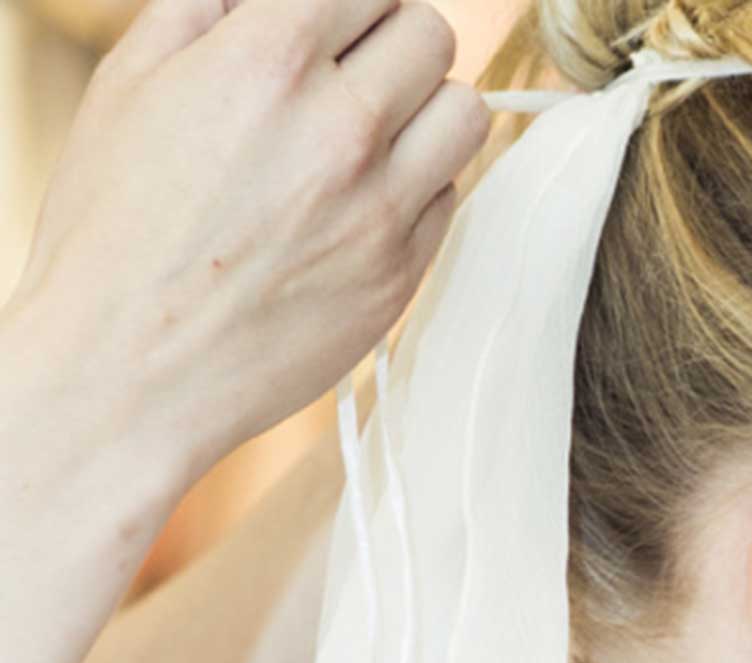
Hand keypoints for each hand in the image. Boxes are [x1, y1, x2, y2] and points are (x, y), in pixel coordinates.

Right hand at [10, 0, 488, 485]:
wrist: (131, 367)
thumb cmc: (116, 230)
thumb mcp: (131, 84)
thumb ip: (206, 11)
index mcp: (267, 61)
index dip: (351, 6)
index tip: (335, 27)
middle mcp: (339, 126)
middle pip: (431, 36)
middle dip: (393, 45)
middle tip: (358, 74)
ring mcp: (382, 203)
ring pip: (466, 112)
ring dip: (428, 109)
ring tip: (379, 131)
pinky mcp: (403, 269)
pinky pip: (450, 195)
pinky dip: (421, 185)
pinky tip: (364, 200)